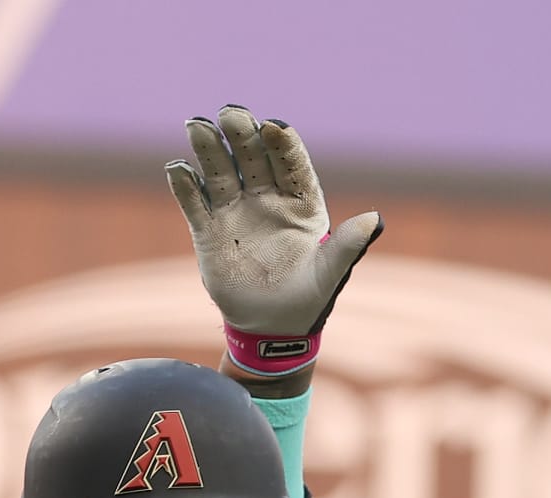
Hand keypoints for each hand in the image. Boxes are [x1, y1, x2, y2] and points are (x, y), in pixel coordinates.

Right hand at [166, 104, 381, 347]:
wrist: (271, 329)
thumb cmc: (307, 298)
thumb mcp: (329, 274)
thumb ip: (346, 246)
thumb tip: (374, 220)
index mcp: (299, 200)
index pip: (290, 162)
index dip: (282, 143)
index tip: (272, 127)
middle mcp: (266, 197)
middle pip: (251, 156)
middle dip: (241, 133)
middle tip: (230, 114)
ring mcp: (235, 210)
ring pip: (220, 171)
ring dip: (208, 149)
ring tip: (196, 126)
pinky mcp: (209, 229)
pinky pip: (194, 202)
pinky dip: (185, 186)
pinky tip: (177, 170)